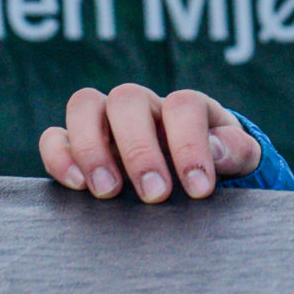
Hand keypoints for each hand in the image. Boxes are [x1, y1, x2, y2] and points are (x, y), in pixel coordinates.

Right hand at [40, 85, 263, 203]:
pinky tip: (76, 185)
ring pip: (84, 105)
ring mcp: (106, 122)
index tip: (199, 188)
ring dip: (92, 147)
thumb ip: (236, 150)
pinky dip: (59, 156)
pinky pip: (54, 136)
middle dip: (139, 149)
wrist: (195, 174)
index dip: (190, 143)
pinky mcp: (78, 145)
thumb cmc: (218, 161)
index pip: (183, 104)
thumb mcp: (238, 157)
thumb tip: (217, 150)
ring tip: (108, 191)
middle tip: (155, 195)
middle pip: (128, 99)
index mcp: (184, 106)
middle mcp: (143, 107)